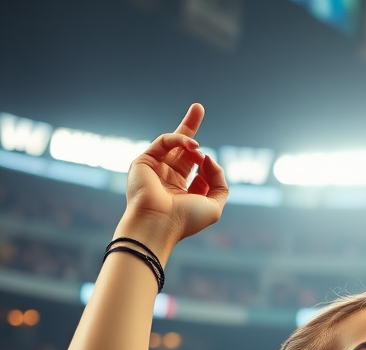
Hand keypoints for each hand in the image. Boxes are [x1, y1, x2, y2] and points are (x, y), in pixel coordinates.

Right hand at [123, 103, 227, 250]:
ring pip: (173, 142)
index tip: (211, 164)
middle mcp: (167, 179)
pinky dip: (179, 140)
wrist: (158, 224)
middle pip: (182, 149)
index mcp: (182, 193)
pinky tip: (192, 148)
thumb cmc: (185, 220)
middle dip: (190, 128)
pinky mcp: (144, 160)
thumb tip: (209, 158)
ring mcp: (155, 169)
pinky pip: (164, 141)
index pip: (197, 170)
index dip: (208, 164)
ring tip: (198, 150)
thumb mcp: (214, 205)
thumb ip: (220, 182)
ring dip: (189, 141)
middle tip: (198, 108)